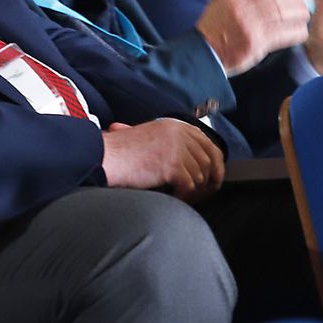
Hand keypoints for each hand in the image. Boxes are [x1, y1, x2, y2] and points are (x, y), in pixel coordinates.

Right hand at [101, 119, 222, 200]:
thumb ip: (175, 144)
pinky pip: (188, 186)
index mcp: (175, 125)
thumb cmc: (122, 152)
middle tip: (199, 195)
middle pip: (209, 161)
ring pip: (199, 176)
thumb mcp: (151, 139)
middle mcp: (179, 133)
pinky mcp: (171, 164)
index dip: (216, 165)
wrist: (105, 157)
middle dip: (208, 181)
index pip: (210, 145)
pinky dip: (182, 196)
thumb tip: (201, 166)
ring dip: (192, 191)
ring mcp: (176, 148)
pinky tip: (172, 196)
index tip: (214, 179)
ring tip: (180, 196)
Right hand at [195, 0, 310, 74]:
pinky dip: (298, 32)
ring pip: (285, 13)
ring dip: (300, 15)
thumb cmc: (219, 27)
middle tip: (304, 5)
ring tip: (303, 18)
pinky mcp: (256, 42)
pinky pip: (285, 33)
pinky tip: (300, 32)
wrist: (205, 52)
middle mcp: (241, 6)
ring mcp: (249, 24)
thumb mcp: (225, 1)